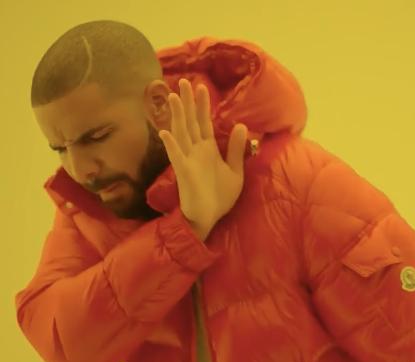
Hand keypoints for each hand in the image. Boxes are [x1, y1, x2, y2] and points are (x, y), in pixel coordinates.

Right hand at [158, 78, 248, 232]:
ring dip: (177, 115)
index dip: (202, 105)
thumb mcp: (235, 170)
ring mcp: (188, 160)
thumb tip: (241, 125)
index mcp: (208, 149)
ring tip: (172, 97)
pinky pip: (176, 156)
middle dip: (187, 103)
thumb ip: (236, 149)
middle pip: (190, 122)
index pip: (204, 122)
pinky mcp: (184, 173)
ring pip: (181, 133)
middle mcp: (196, 151)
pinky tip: (165, 132)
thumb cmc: (219, 196)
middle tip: (183, 82)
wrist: (210, 218)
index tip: (201, 87)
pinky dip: (171, 144)